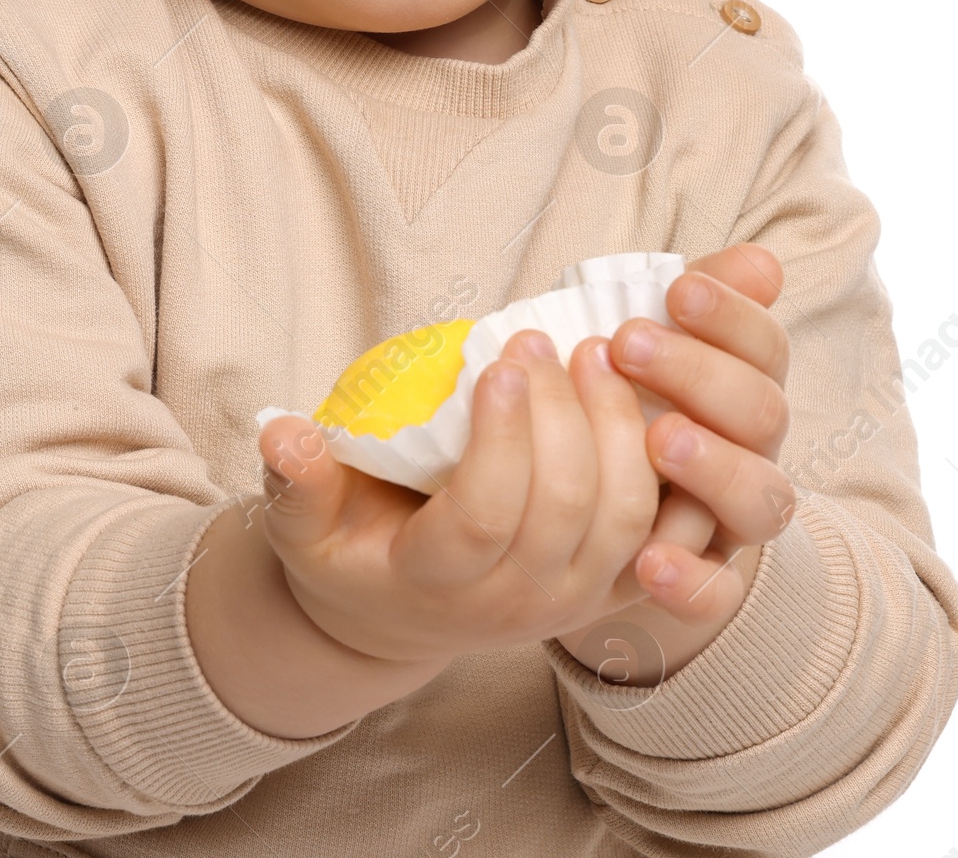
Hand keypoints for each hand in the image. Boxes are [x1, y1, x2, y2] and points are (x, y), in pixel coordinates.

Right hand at [257, 326, 659, 667]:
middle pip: (564, 509)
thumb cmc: (349, 551)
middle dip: (563, 415)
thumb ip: (296, 479)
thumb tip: (283, 432)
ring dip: (619, 429)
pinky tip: (658, 403)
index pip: (483, 517)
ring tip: (599, 354)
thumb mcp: (303, 524)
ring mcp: (572, 601)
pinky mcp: (613, 587)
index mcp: (435, 586)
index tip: (496, 362)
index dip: (498, 440)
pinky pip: (668, 538)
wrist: (395, 616)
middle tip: (542, 342)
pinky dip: (675, 475)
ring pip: (625, 518)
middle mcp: (515, 605)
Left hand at [605, 244, 796, 627]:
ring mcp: (733, 518)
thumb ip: (699, 298)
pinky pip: (718, 592)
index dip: (731, 316)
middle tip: (630, 345)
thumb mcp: (653, 340)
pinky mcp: (707, 580)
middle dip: (701, 375)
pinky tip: (649, 561)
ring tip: (660, 439)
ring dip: (715, 466)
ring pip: (762, 499)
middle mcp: (754, 450)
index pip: (765, 346)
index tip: (677, 289)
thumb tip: (762, 263)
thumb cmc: (625, 398)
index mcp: (744, 384)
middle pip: (764, 412)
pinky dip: (691, 580)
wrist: (598, 505)